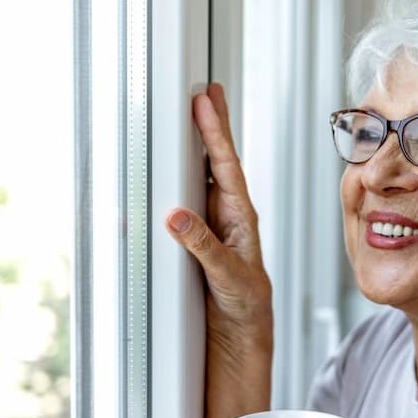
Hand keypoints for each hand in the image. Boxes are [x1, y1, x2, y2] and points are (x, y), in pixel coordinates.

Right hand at [164, 83, 272, 345]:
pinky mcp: (200, 232)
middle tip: (209, 89)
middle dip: (215, 124)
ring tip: (195, 111)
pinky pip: (189, 194)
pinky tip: (174, 157)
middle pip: (220, 160)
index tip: (205, 102)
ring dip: (200, 143)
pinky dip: (182, 172)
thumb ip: (203, 247)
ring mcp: (214, 220)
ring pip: (205, 173)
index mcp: (241, 217)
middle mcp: (229, 213)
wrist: (241, 328)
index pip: (227, 167)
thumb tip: (176, 216)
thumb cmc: (244, 303)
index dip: (216, 133)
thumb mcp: (226, 276)